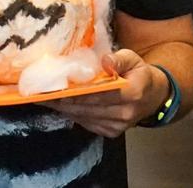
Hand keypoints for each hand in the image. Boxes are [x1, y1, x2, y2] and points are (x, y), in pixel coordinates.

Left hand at [43, 49, 168, 136]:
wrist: (152, 97)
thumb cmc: (138, 74)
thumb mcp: (133, 59)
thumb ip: (119, 58)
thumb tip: (105, 61)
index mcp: (133, 92)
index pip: (100, 93)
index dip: (76, 91)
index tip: (55, 86)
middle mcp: (126, 113)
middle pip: (88, 107)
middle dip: (62, 100)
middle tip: (39, 93)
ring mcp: (118, 126)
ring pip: (84, 117)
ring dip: (62, 108)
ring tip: (42, 98)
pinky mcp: (111, 132)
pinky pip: (86, 123)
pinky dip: (71, 114)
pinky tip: (58, 105)